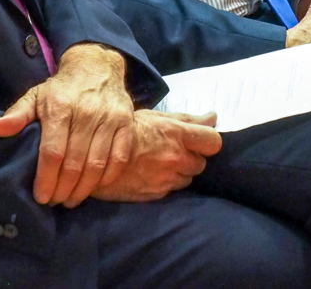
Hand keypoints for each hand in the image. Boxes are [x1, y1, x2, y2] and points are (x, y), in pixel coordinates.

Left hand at [0, 43, 133, 206]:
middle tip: (54, 201)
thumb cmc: (61, 89)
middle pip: (74, 163)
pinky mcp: (127, 124)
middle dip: (62, 189)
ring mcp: (110, 118)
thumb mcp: (36, 96)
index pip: (52, 152)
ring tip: (70, 200)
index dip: (46, 179)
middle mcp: (86, 112)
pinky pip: (119, 159)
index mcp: (60, 106)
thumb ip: (18, 114)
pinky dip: (106, 178)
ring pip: (97, 165)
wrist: (97, 67)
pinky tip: (93, 187)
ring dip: (83, 189)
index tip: (40, 196)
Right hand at [90, 110, 221, 202]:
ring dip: (180, 172)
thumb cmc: (126, 130)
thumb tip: (214, 117)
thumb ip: (187, 119)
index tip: (200, 141)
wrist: (96, 155)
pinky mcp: (156, 194)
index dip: (208, 142)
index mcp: (177, 134)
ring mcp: (167, 178)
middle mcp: (176, 158)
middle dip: (191, 158)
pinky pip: (171, 189)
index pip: (213, 142)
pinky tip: (152, 174)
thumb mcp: (155, 117)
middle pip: (201, 163)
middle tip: (174, 152)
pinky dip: (166, 183)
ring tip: (161, 164)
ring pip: (187, 179)